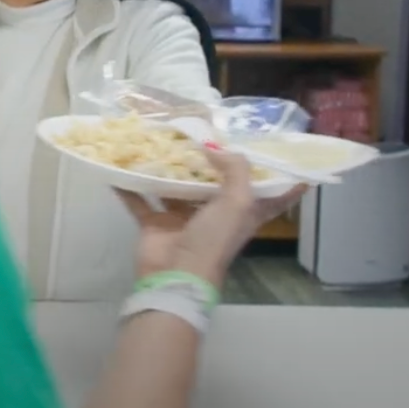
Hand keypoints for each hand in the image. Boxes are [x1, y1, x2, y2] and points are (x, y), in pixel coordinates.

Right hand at [118, 146, 306, 288]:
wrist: (175, 276)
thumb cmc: (214, 240)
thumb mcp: (238, 202)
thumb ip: (235, 169)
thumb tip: (215, 147)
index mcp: (243, 213)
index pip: (271, 195)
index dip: (283, 179)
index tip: (288, 156)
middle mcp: (216, 215)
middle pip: (218, 184)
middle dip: (212, 161)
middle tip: (205, 131)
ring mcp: (184, 220)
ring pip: (177, 188)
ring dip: (168, 168)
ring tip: (160, 138)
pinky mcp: (156, 225)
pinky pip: (140, 201)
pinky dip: (129, 186)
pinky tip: (119, 166)